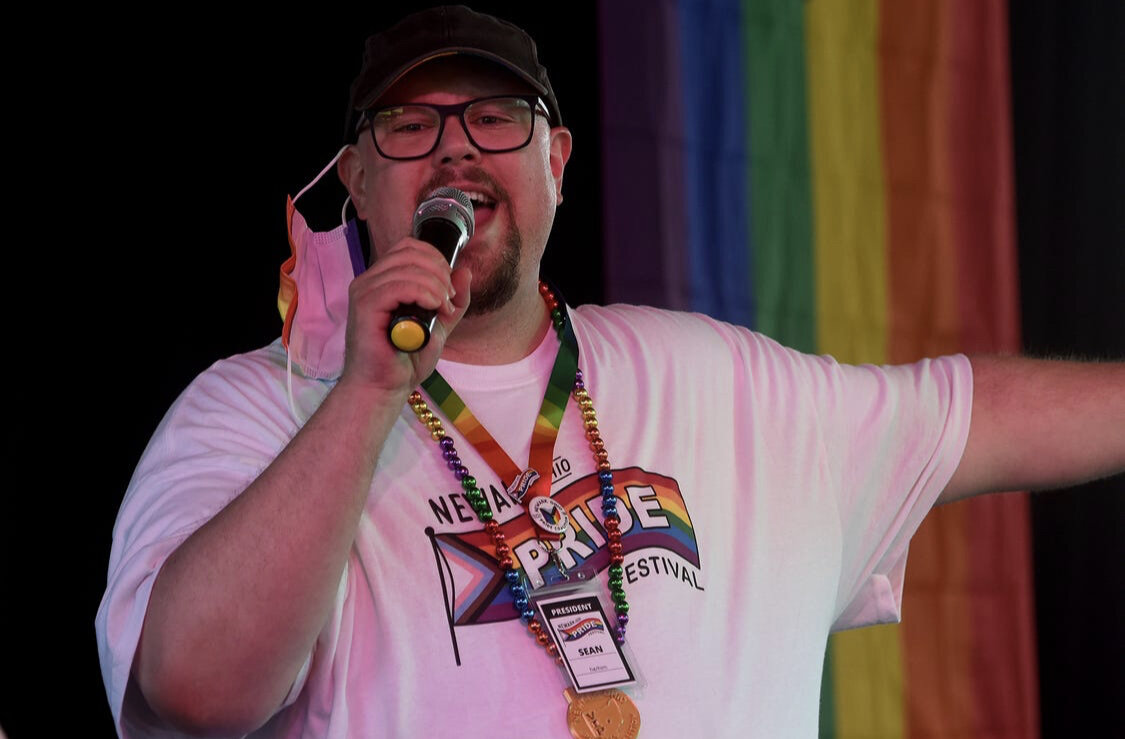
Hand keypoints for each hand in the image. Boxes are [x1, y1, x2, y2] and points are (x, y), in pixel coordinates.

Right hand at [341, 237, 471, 396]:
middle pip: (410, 251)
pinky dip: (423, 293)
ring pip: (408, 267)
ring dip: (435, 286)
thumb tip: (465, 270)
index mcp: (383, 280)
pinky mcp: (364, 306)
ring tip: (443, 309)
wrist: (385, 388)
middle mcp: (369, 280)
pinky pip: (398, 285)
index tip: (450, 288)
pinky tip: (433, 308)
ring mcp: (364, 291)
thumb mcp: (439, 325)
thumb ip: (453, 299)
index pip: (409, 246)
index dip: (436, 259)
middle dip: (440, 272)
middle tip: (449, 300)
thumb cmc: (405, 360)